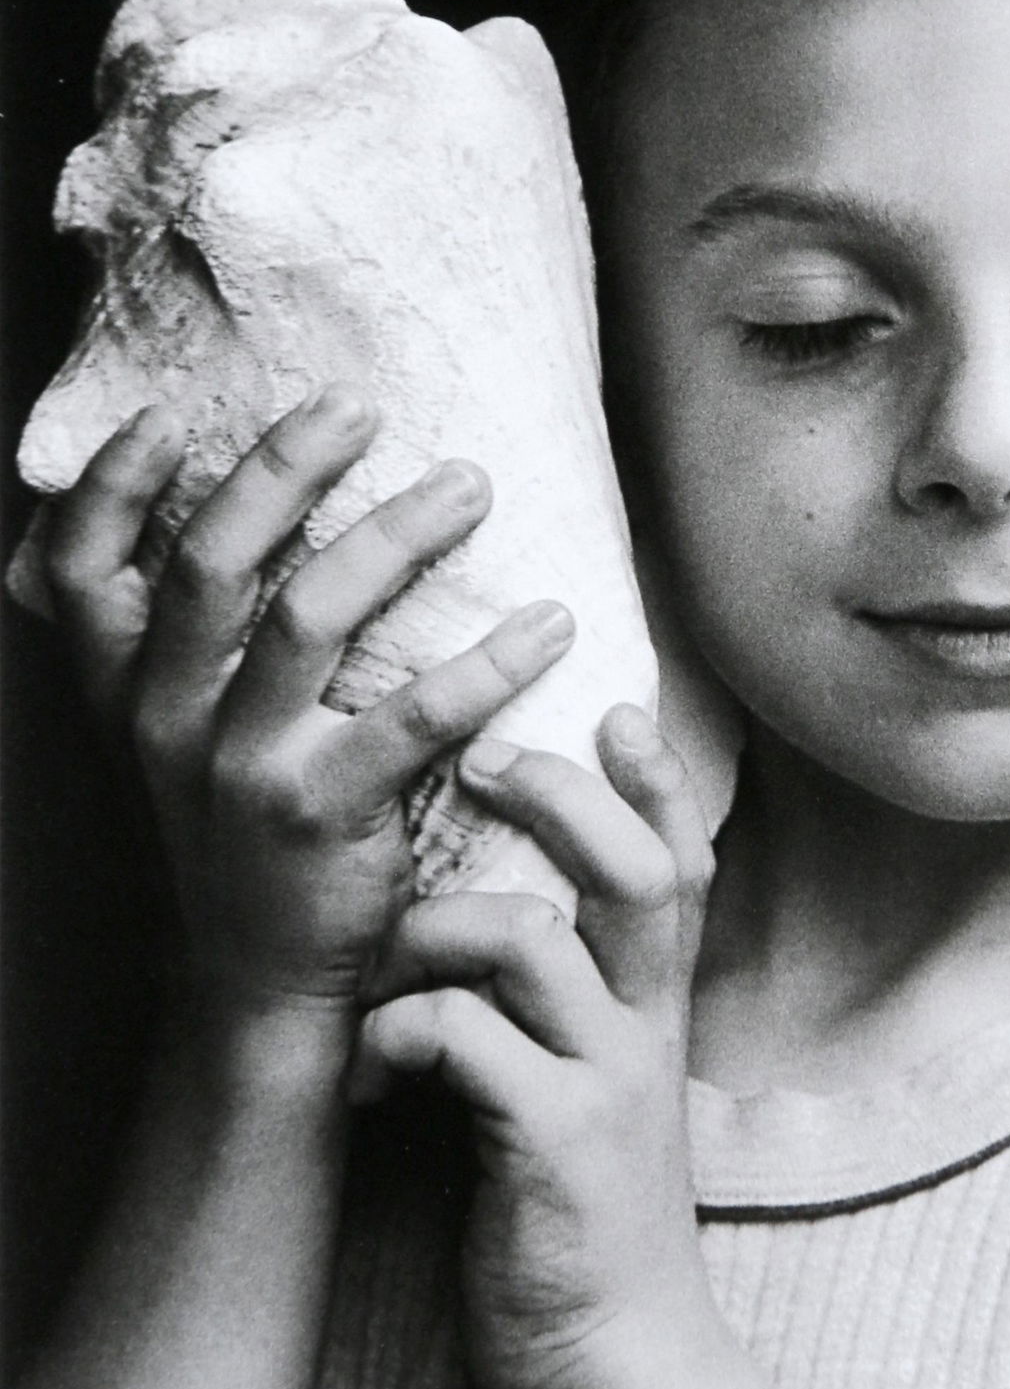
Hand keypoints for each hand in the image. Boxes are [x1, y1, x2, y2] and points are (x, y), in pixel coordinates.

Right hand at [39, 388, 576, 1026]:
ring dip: (396, 535)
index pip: (81, 571)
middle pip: (211, 562)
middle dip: (281, 468)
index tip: (164, 415)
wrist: (261, 983)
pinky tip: (549, 624)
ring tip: (469, 485)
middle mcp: (167, 719)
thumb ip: (173, 640)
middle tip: (355, 405)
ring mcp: (240, 767)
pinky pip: (414, 717)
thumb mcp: (175, 737)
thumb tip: (202, 502)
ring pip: (308, 614)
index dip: (111, 487)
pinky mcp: (321, 815)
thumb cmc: (240, 829)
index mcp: (126, 689)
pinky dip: (488, 661)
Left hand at [350, 707, 716, 1388]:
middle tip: (487, 756)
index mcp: (655, 1008)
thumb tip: (496, 909)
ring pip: (533, 936)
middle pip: (634, 870)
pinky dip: (401, 1032)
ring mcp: (606, 1081)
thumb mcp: (598, 1085)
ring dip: (437, 926)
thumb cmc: (580, 1211)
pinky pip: (464, 1038)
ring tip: (388, 956)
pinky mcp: (552, 1142)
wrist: (618, 1362)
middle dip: (562, 794)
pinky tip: (376, 1073)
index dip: (659, 779)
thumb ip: (572, 1000)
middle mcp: (645, 1028)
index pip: (683, 863)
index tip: (617, 701)